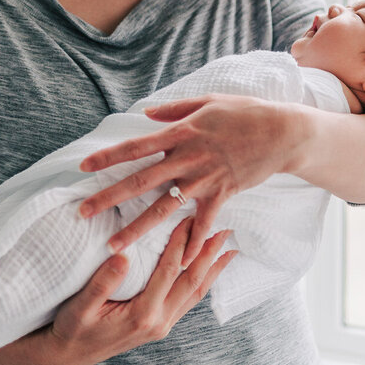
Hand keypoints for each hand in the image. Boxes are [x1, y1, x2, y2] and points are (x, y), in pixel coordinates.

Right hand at [39, 218, 235, 363]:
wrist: (69, 357)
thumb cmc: (73, 330)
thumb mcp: (80, 306)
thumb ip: (102, 282)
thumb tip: (122, 256)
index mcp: (142, 314)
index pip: (169, 272)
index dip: (180, 243)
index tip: (188, 218)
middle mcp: (158, 321)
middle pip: (192, 282)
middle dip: (209, 254)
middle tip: (224, 229)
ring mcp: (162, 325)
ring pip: (195, 293)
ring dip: (212, 269)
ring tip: (227, 248)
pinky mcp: (161, 325)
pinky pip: (188, 301)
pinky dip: (202, 282)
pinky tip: (208, 270)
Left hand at [77, 94, 302, 264]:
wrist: (281, 132)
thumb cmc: (245, 113)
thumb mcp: (208, 102)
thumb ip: (175, 109)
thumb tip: (146, 114)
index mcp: (181, 134)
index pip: (136, 147)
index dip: (108, 156)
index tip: (83, 166)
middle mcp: (188, 158)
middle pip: (141, 181)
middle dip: (109, 197)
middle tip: (83, 212)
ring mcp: (204, 179)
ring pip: (163, 207)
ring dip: (137, 227)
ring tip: (113, 245)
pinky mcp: (222, 193)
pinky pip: (203, 222)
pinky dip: (193, 242)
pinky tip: (181, 262)